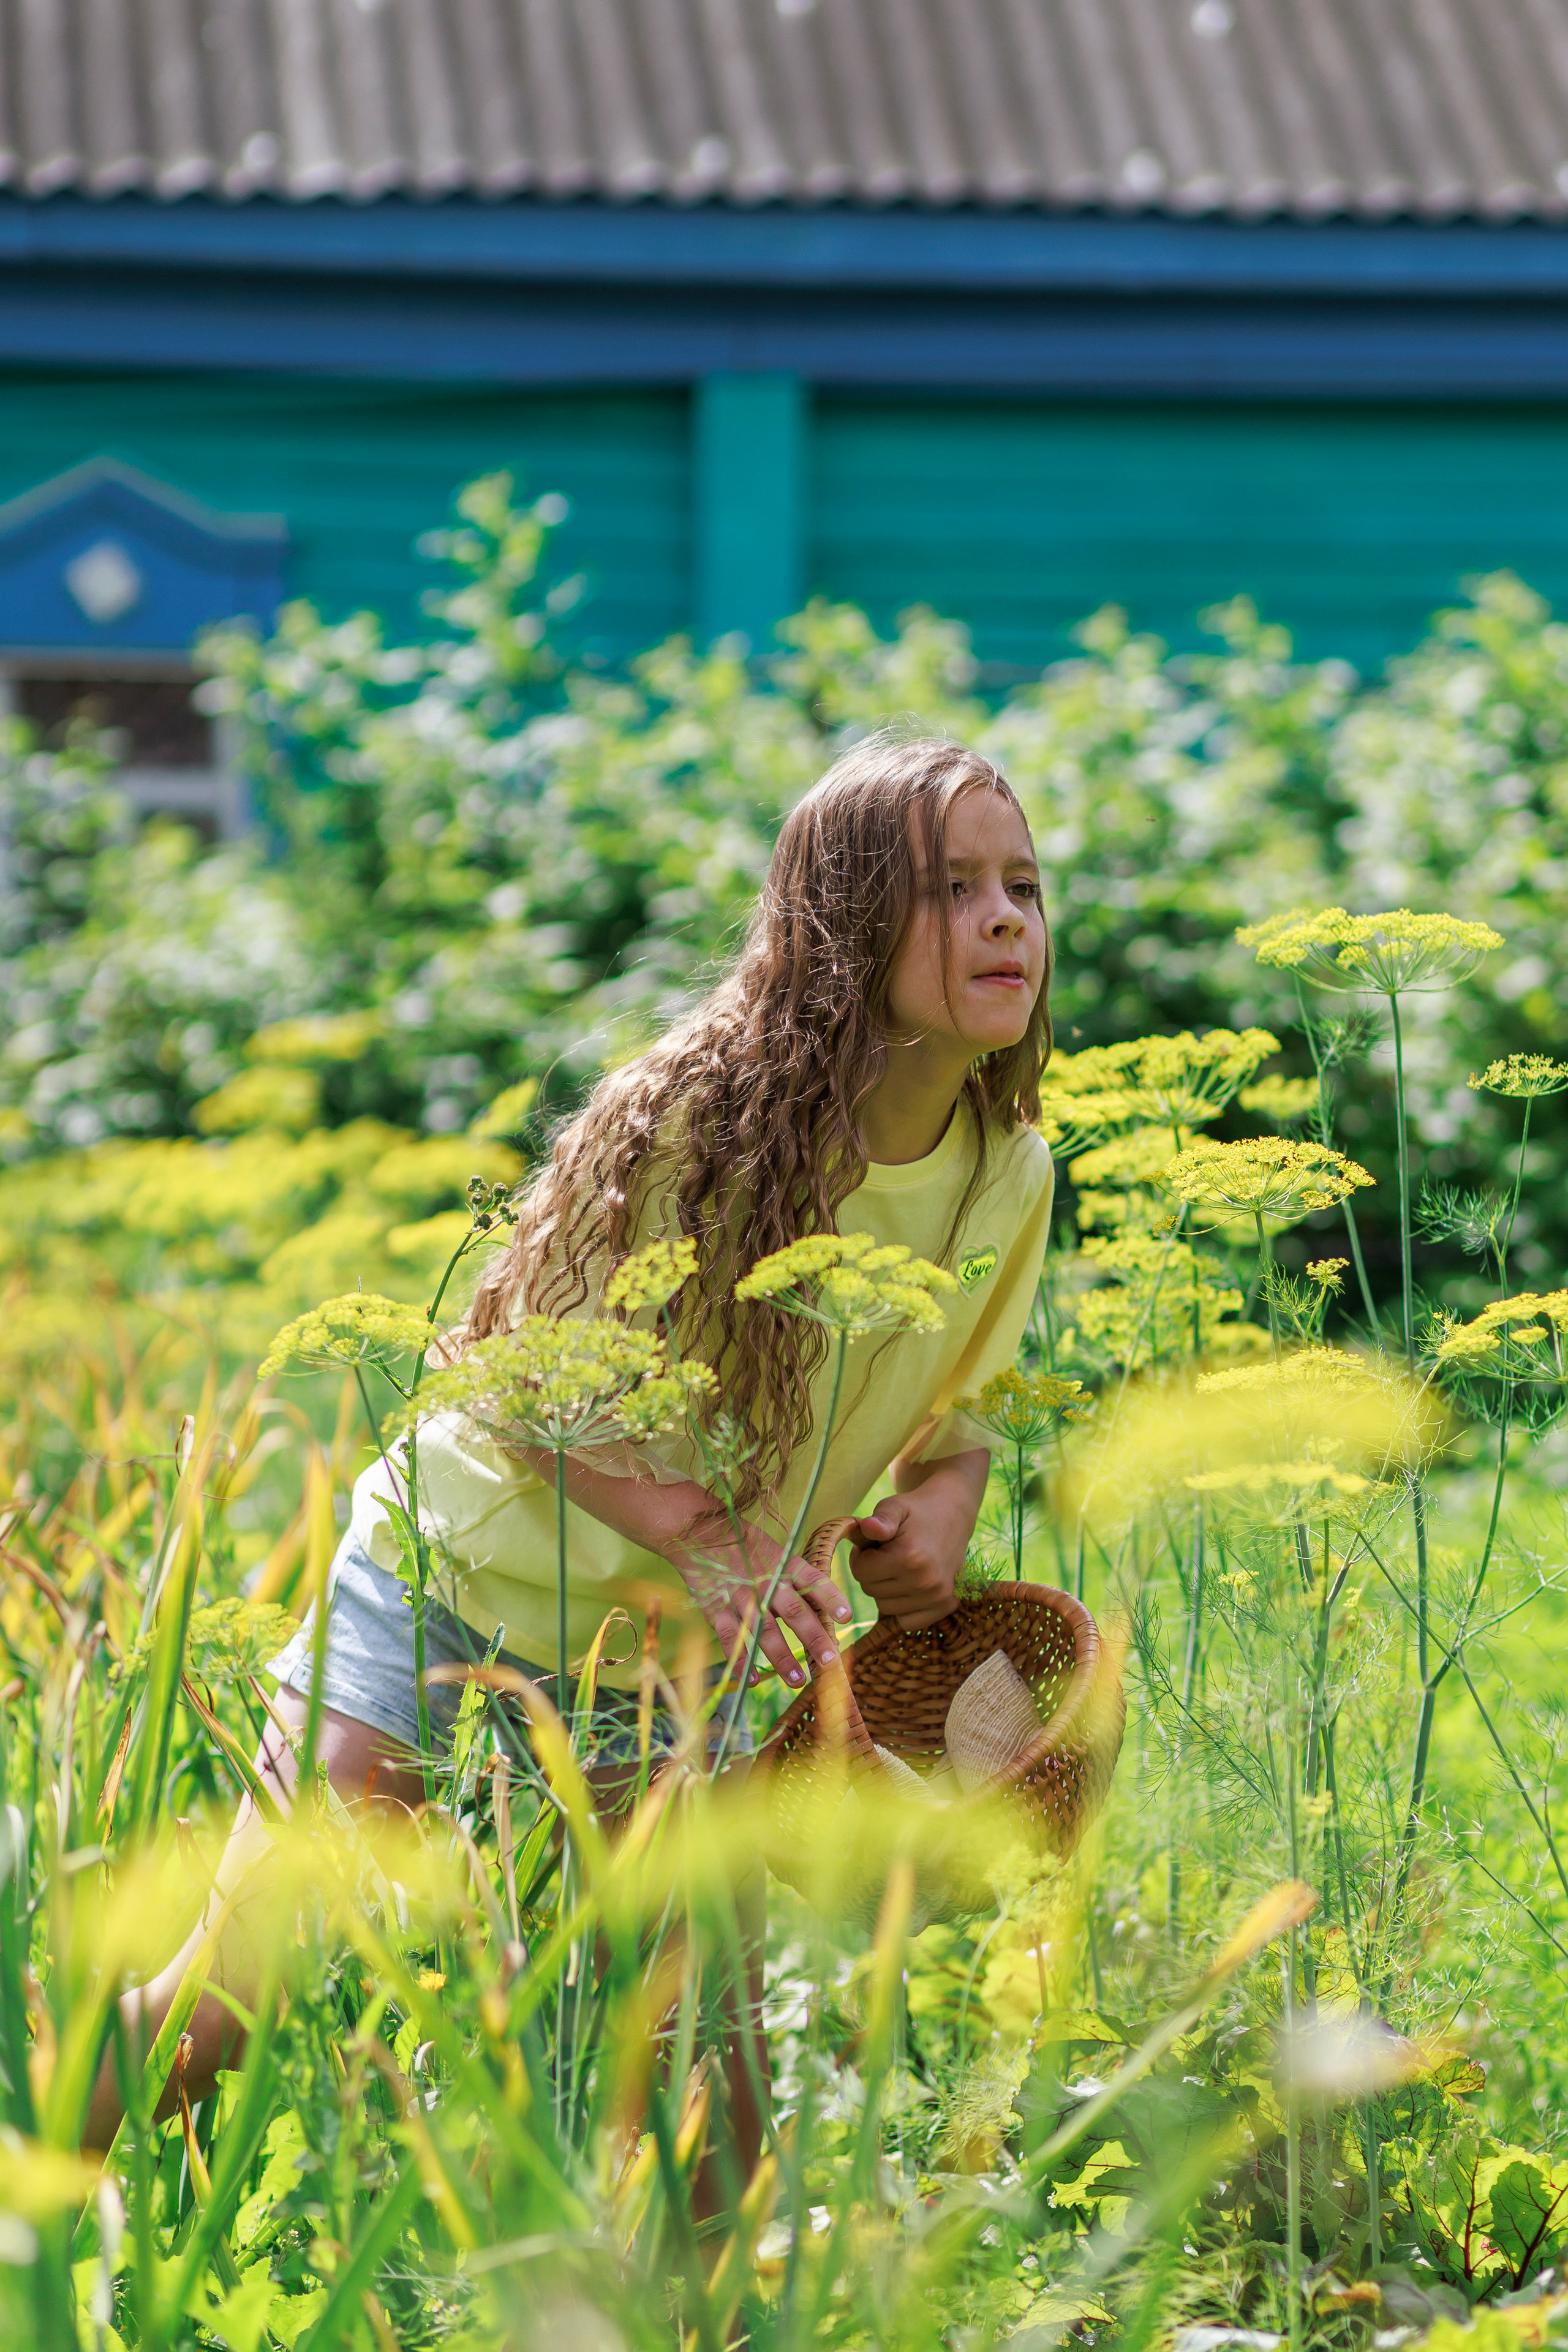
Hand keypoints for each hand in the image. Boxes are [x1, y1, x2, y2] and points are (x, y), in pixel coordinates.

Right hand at [666, 1516, 851, 1690]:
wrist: (702, 1535)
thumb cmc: (748, 1548)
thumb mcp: (779, 1555)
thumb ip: (799, 1581)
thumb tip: (827, 1607)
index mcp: (785, 1565)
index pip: (812, 1580)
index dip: (829, 1598)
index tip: (846, 1616)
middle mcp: (767, 1582)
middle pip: (793, 1612)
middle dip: (813, 1637)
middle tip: (829, 1662)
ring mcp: (741, 1597)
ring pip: (764, 1630)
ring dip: (782, 1657)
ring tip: (797, 1680)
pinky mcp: (718, 1610)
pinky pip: (730, 1638)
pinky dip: (740, 1661)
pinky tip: (752, 1680)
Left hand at [849, 1451, 987, 1628]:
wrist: (953, 1515)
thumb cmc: (916, 1511)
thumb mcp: (894, 1506)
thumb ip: (879, 1519)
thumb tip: (865, 1527)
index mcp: (909, 1557)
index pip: (860, 1571)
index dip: (860, 1556)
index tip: (872, 1545)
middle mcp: (925, 1581)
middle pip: (870, 1590)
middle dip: (872, 1571)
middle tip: (886, 1553)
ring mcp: (938, 1597)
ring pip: (885, 1607)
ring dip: (885, 1589)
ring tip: (898, 1566)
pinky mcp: (946, 1605)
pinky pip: (907, 1622)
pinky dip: (901, 1608)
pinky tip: (907, 1586)